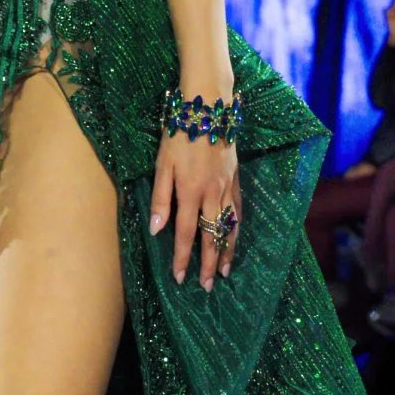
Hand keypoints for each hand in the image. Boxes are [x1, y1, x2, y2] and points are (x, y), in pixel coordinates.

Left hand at [151, 123, 241, 289]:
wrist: (208, 108)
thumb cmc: (178, 133)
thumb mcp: (162, 164)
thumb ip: (160, 198)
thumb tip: (156, 230)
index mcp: (190, 191)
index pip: (187, 233)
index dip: (183, 258)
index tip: (180, 278)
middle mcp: (212, 193)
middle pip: (212, 235)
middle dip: (208, 263)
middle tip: (206, 286)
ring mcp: (227, 187)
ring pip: (230, 226)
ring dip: (226, 251)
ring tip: (223, 271)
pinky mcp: (236, 178)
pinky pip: (238, 211)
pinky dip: (237, 229)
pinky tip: (234, 238)